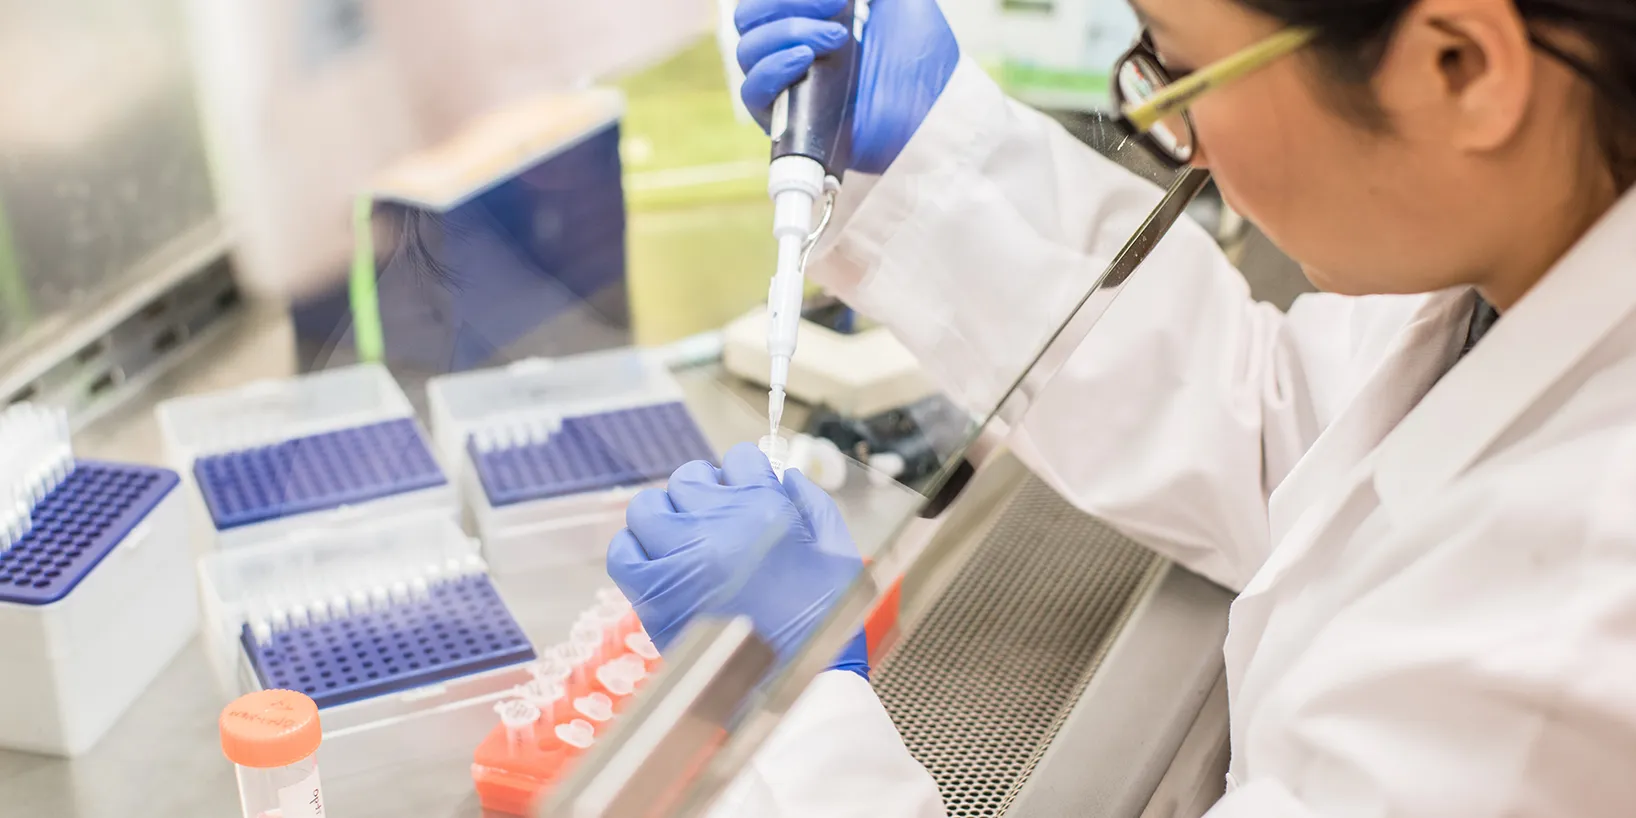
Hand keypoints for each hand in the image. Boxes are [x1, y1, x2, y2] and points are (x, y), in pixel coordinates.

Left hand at [606, 442, 868, 678]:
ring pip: (648, 508)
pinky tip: (655, 560)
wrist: (799, 684)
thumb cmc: (825, 620)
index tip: (744, 491)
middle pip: (689, 479)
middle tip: (714, 520)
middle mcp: (716, 525)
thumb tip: (783, 477)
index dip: (743, 474)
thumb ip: (809, 503)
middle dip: (704, 493)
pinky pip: (623, 552)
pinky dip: (634, 549)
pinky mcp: (655, 595)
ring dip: (665, 516)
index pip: (739, 459)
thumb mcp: (837, 548)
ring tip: (681, 539)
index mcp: (763, 508)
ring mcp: (680, 558)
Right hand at [736, 0, 959, 173]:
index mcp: (808, 18)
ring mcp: (786, 84)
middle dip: (784, 3)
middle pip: (749, 18)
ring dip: (787, 32)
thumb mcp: (899, 2)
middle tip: (835, 7)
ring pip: (748, 50)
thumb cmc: (922, 58)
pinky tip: (804, 59)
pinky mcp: (785, 121)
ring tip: (837, 39)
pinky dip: (772, 68)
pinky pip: (752, 92)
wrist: (934, 110)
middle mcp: (790, 48)